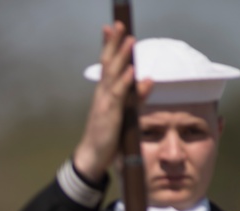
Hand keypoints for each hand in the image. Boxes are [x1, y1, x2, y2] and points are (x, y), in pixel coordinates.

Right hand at [73, 22, 153, 181]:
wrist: (92, 156)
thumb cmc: (107, 136)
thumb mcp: (124, 113)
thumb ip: (136, 96)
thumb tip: (148, 79)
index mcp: (105, 92)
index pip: (108, 64)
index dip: (109, 45)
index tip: (112, 27)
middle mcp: (103, 93)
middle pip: (108, 63)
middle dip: (114, 43)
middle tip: (118, 24)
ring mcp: (104, 103)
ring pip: (113, 75)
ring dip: (122, 57)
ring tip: (130, 39)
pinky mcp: (109, 114)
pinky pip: (118, 96)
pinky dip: (124, 82)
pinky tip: (131, 71)